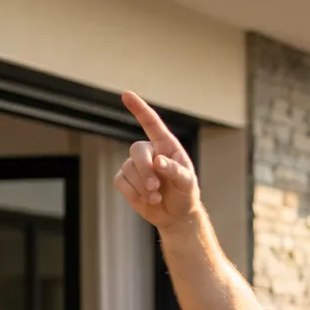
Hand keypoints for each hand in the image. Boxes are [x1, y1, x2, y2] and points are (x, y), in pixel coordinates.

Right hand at [114, 91, 200, 228]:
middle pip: (137, 150)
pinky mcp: (126, 180)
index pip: (151, 123)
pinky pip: (121, 182)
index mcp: (166, 146)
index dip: (139, 109)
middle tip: (155, 187)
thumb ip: (175, 170)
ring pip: (128, 169)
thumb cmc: (185, 193)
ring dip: (142, 187)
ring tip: (156, 197)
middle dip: (144, 170)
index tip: (126, 94)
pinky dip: (134, 194)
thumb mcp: (188, 183)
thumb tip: (157, 161)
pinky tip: (147, 201)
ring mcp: (135, 166)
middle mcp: (149, 152)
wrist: (176, 214)